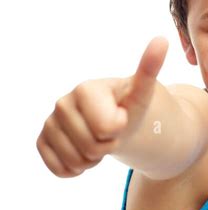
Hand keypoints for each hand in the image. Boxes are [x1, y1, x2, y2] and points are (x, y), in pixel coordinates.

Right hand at [36, 36, 168, 176]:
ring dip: (92, 160)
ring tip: (98, 141)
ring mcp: (50, 122)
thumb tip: (162, 39)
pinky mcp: (43, 141)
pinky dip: (75, 170)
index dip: (118, 131)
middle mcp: (62, 103)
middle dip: (107, 147)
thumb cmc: (128, 108)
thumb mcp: (141, 94)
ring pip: (75, 161)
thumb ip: (148, 70)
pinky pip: (59, 169)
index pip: (106, 128)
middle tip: (110, 133)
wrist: (114, 123)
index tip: (120, 119)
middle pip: (91, 147)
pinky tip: (82, 153)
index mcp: (85, 89)